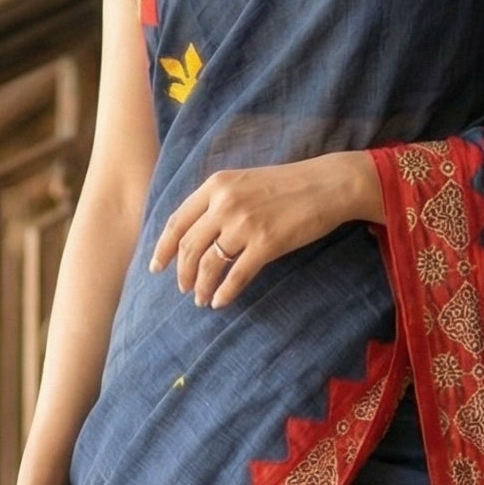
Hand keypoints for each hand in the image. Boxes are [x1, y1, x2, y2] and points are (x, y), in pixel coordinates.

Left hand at [148, 152, 383, 306]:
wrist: (327, 184)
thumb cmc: (287, 185)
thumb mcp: (244, 182)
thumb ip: (218, 201)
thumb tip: (196, 234)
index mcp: (216, 185)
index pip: (177, 221)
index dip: (163, 248)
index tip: (156, 267)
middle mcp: (225, 204)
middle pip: (189, 246)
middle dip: (182, 273)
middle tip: (183, 288)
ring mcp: (244, 224)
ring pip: (208, 265)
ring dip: (200, 287)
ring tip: (201, 299)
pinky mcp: (266, 244)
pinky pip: (235, 276)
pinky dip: (223, 293)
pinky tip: (219, 302)